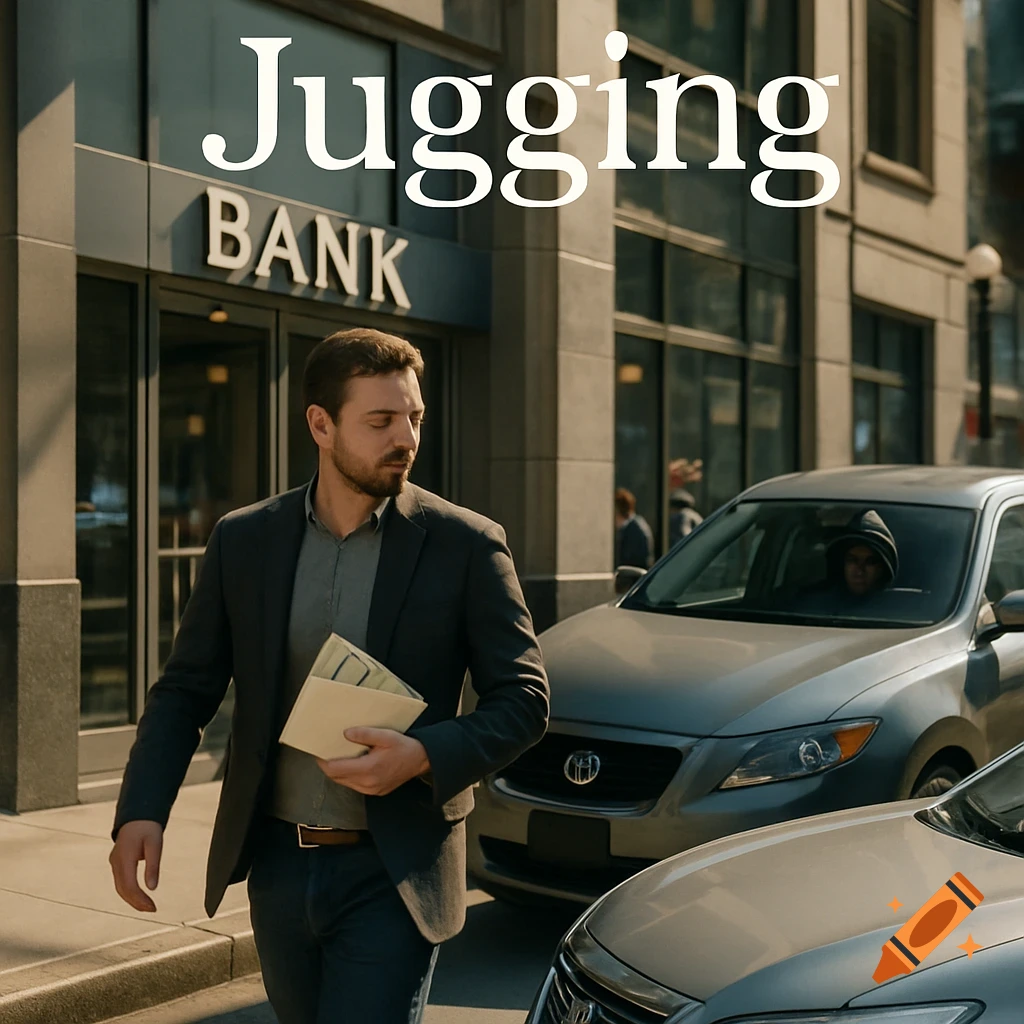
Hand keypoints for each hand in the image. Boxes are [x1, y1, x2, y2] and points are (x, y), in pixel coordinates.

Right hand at [109, 820, 163, 912]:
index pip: (130, 885)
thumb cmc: (148, 827)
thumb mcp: (155, 843)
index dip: (140, 899)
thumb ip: (153, 865)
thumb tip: (152, 888)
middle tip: (152, 909)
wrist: (137, 814)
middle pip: (123, 889)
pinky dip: (129, 891)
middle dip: (136, 902)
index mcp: (125, 857)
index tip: (153, 907)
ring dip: (132, 899)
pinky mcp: (117, 862)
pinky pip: (121, 881)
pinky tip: (139, 896)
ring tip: (147, 906)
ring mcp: (115, 862)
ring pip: (120, 886)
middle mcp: (116, 862)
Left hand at [316, 728, 430, 796]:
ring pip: (344, 782)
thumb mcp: (386, 736)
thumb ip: (365, 734)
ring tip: (337, 756)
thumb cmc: (403, 747)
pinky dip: (348, 775)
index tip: (318, 751)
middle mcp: (367, 783)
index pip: (335, 769)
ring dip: (338, 771)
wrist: (420, 761)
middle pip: (336, 777)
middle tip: (324, 751)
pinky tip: (351, 764)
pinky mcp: (374, 792)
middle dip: (328, 765)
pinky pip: (353, 785)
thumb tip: (346, 733)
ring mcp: (370, 790)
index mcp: (369, 769)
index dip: (323, 761)